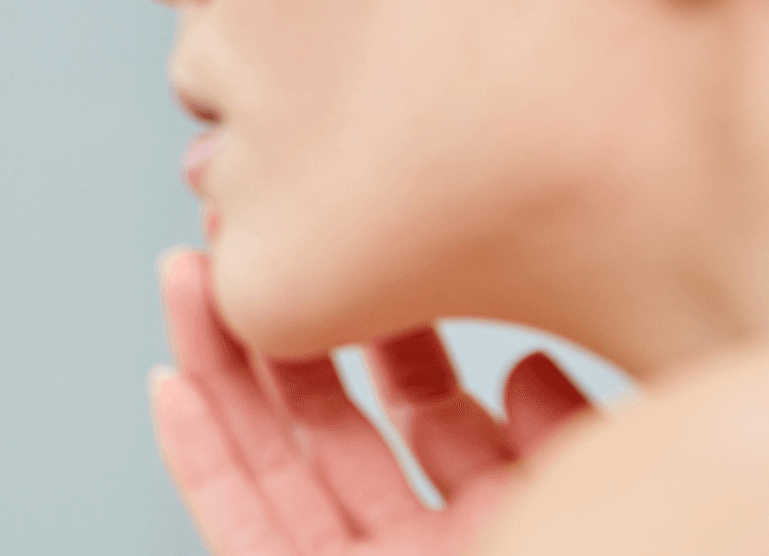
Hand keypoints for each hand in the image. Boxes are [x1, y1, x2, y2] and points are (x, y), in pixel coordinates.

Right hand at [148, 250, 591, 555]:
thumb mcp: (596, 508)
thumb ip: (563, 446)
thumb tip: (528, 367)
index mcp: (497, 539)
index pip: (435, 423)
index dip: (391, 335)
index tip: (367, 250)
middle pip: (332, 430)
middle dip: (283, 333)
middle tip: (253, 243)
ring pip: (268, 464)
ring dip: (220, 370)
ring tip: (186, 280)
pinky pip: (235, 525)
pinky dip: (199, 459)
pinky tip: (172, 387)